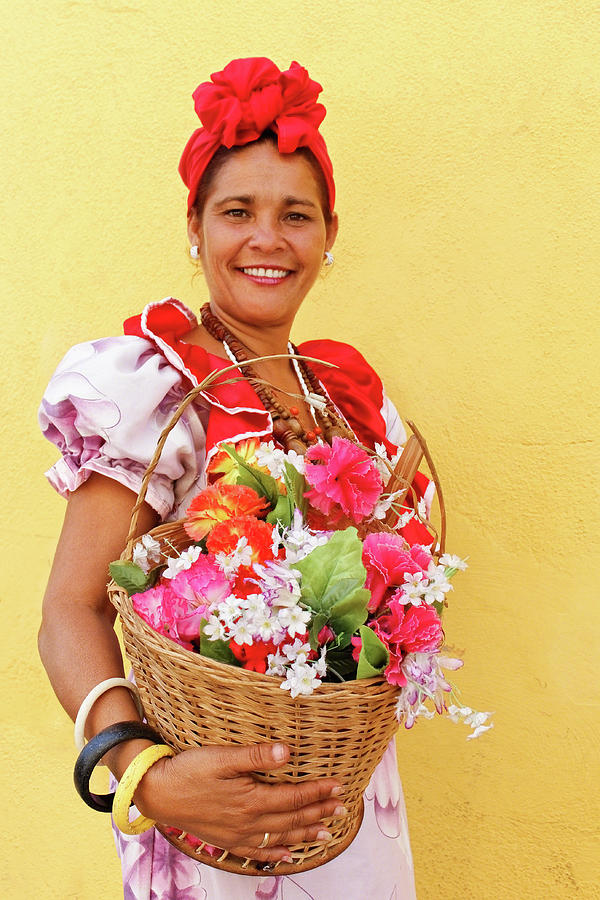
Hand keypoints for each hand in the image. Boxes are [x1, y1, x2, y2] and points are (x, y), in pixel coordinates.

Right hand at [134, 742, 344, 863]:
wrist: (157, 793)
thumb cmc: (188, 770)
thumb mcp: (222, 756)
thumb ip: (256, 756)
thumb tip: (286, 752)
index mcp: (251, 799)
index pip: (294, 796)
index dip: (318, 792)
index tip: (339, 786)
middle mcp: (248, 821)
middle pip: (292, 818)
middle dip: (319, 812)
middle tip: (341, 808)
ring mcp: (238, 834)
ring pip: (280, 836)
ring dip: (305, 834)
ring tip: (327, 833)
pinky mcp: (226, 840)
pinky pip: (257, 852)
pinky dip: (275, 854)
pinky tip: (287, 855)